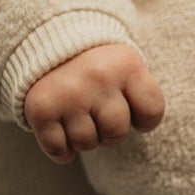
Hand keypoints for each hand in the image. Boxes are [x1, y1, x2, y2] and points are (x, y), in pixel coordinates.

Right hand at [24, 43, 164, 163]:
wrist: (53, 45)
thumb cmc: (101, 66)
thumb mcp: (128, 66)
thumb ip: (140, 94)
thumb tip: (143, 126)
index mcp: (128, 66)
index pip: (152, 111)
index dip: (146, 121)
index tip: (135, 115)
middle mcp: (99, 79)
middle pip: (117, 131)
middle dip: (112, 133)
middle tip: (102, 117)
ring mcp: (69, 95)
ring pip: (87, 143)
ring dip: (86, 139)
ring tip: (82, 119)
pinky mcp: (41, 110)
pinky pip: (58, 150)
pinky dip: (62, 149)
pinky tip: (64, 131)